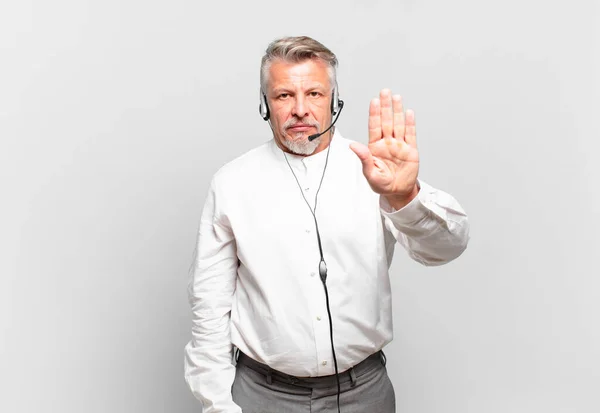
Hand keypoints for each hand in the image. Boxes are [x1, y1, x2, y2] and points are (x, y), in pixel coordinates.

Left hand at [350, 89, 419, 209]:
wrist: (398, 192)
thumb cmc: (382, 184)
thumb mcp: (370, 173)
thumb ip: (364, 158)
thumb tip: (353, 146)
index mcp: (375, 147)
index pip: (374, 126)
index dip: (374, 113)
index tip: (374, 101)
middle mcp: (387, 143)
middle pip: (386, 121)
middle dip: (385, 106)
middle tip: (385, 92)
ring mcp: (399, 145)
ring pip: (398, 124)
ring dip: (397, 111)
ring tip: (396, 97)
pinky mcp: (410, 150)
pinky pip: (410, 134)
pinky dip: (410, 123)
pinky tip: (409, 113)